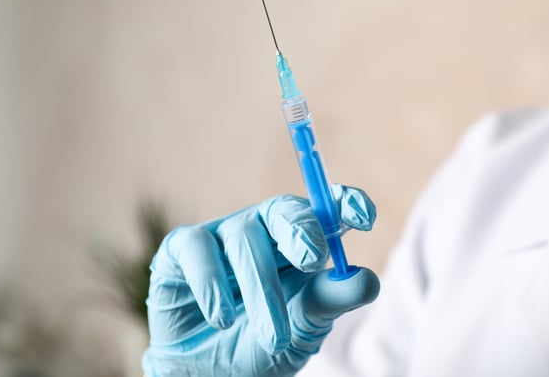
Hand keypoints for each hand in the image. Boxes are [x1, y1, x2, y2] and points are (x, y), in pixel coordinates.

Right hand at [142, 184, 379, 376]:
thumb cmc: (261, 347)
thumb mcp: (304, 329)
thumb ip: (331, 301)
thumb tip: (367, 280)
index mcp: (300, 244)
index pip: (325, 210)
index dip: (344, 202)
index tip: (363, 216)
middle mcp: (263, 232)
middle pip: (283, 209)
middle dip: (300, 229)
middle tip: (311, 260)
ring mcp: (222, 236)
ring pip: (244, 237)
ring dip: (259, 287)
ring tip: (273, 335)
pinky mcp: (182, 249)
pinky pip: (197, 246)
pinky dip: (211, 283)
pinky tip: (222, 318)